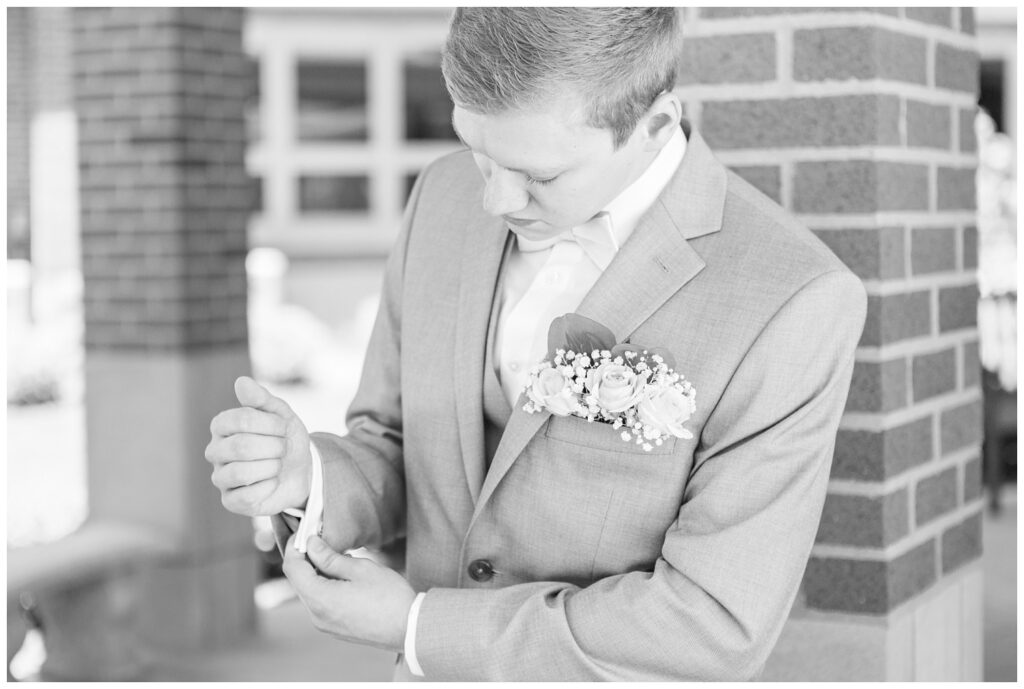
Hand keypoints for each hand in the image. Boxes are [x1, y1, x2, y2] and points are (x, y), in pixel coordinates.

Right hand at [206, 376, 311, 515]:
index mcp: (222, 425)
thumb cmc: (285, 438)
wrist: (301, 470)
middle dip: (273, 447)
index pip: (242, 419)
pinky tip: (273, 482)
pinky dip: (268, 487)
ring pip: (239, 472)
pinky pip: (245, 496)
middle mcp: (215, 451)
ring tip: (278, 464)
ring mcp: (220, 477)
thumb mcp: (281, 414)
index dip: (271, 424)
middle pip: (241, 447)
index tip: (284, 427)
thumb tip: (241, 381)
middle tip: (284, 448)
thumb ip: (262, 399)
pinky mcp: (230, 501)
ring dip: (271, 467)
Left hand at [283, 535, 416, 652]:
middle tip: (322, 539)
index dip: (294, 547)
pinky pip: (320, 603)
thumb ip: (330, 557)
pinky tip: (344, 576)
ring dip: (317, 572)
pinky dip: (325, 586)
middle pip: (299, 581)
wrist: (409, 628)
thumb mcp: (360, 569)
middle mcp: (316, 615)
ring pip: (310, 592)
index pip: (292, 568)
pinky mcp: (334, 628)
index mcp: (320, 599)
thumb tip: (311, 544)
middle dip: (306, 558)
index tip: (304, 531)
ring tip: (338, 557)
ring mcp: (324, 624)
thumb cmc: (389, 597)